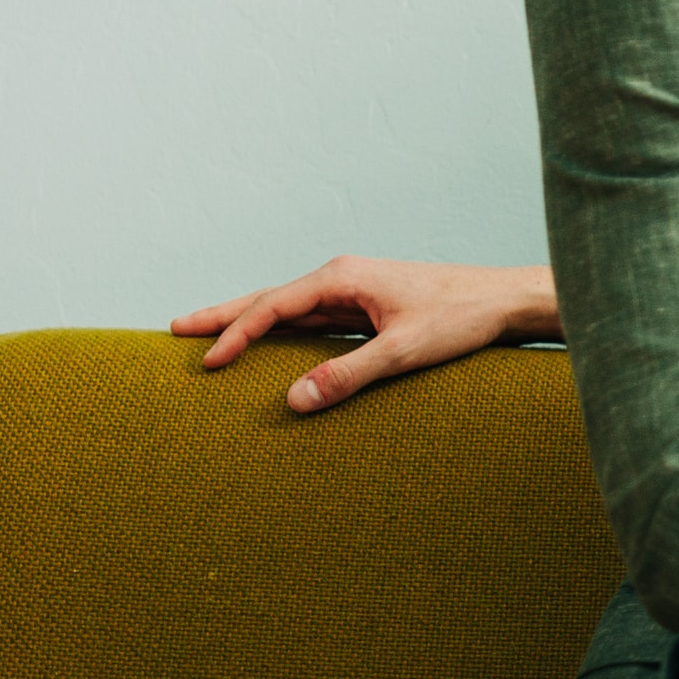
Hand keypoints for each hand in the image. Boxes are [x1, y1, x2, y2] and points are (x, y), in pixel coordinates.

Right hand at [171, 259, 560, 413]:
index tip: (208, 361)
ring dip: (249, 323)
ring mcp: (353, 291)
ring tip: (208, 337)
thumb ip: (348, 375)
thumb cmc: (461, 319)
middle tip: (174, 329)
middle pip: (269, 298)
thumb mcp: (403, 352)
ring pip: (288, 309)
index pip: (273, 306)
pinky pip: (312, 321)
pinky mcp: (367, 306)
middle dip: (223, 315)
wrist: (504, 300)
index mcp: (342, 278)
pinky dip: (282, 332)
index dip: (236, 333)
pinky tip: (267, 344)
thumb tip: (293, 400)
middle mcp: (341, 278)